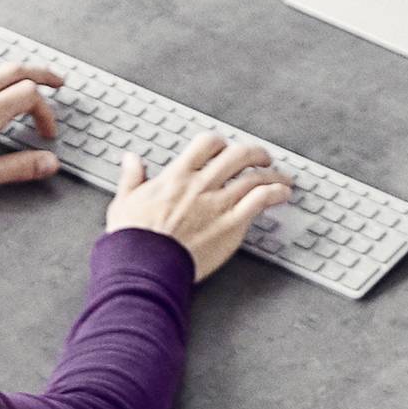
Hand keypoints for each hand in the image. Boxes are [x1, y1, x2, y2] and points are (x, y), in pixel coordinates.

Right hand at [104, 132, 294, 281]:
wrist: (145, 265)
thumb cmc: (133, 239)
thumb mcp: (124, 201)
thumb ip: (132, 178)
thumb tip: (130, 160)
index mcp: (177, 176)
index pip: (206, 144)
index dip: (221, 143)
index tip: (225, 148)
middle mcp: (201, 184)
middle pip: (237, 155)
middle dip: (254, 153)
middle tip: (262, 158)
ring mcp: (218, 203)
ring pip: (254, 176)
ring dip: (272, 174)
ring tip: (281, 177)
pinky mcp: (231, 224)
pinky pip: (260, 200)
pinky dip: (275, 193)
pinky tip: (283, 193)